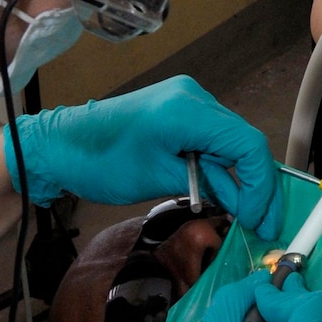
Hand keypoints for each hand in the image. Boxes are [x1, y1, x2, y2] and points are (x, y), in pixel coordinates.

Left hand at [8, 76, 280, 236]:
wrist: (58, 144)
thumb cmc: (98, 160)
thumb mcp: (157, 178)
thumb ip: (208, 187)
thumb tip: (246, 206)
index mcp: (189, 109)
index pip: (248, 145)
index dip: (261, 186)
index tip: (260, 219)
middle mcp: (195, 97)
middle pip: (245, 143)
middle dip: (257, 186)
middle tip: (263, 224)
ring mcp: (187, 102)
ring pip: (232, 144)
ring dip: (240, 180)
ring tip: (246, 215)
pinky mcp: (179, 112)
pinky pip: (213, 141)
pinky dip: (221, 168)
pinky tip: (225, 195)